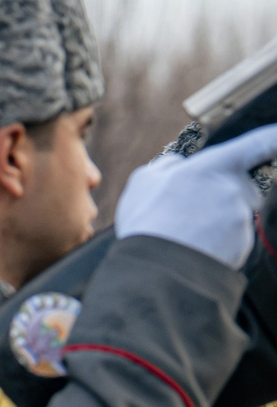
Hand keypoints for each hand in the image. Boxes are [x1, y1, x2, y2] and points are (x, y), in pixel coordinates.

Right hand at [116, 121, 276, 268]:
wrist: (157, 269)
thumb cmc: (147, 221)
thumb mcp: (144, 181)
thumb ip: (168, 165)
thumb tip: (179, 164)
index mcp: (214, 166)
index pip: (258, 144)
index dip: (272, 138)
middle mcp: (235, 189)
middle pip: (244, 187)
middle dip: (226, 195)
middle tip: (192, 210)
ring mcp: (241, 218)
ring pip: (235, 214)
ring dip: (216, 221)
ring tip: (184, 234)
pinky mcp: (243, 243)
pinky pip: (233, 237)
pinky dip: (217, 241)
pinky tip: (192, 247)